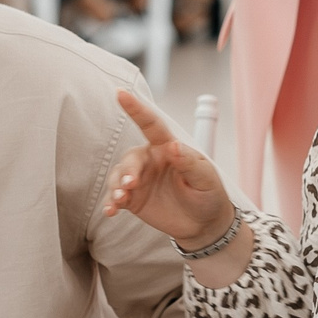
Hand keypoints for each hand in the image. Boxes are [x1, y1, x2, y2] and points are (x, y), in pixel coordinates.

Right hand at [101, 89, 233, 245]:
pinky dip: (110, 203)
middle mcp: (150, 160)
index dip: (136, 109)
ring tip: (120, 200)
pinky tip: (110, 211)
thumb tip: (173, 146)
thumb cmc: (208, 194)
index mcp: (167, 147)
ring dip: (116, 186)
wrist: (204, 223)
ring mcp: (139, 179)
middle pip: (131, 157)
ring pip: (118, 176)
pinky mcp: (132, 199)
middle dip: (128, 170)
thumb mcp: (205, 178)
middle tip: (130, 184)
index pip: (151, 124)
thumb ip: (189, 162)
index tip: (121, 93)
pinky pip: (115, 197)